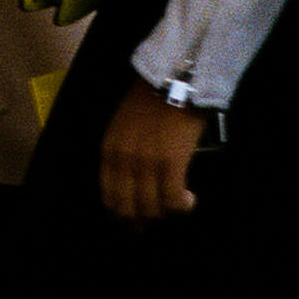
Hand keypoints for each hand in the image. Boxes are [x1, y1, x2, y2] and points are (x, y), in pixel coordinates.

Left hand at [99, 76, 207, 223]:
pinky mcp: (170, 162)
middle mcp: (124, 160)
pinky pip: (173, 200)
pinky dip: (181, 206)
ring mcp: (146, 163)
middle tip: (156, 221)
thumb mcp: (125, 126)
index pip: (110, 197)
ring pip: (150, 208)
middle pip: (127, 209)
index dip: (122, 215)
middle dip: (142, 221)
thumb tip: (136, 183)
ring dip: (164, 213)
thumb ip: (126, 153)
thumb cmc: (153, 98)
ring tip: (176, 206)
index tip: (135, 221)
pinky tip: (188, 201)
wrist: (175, 77)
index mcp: (110, 150)